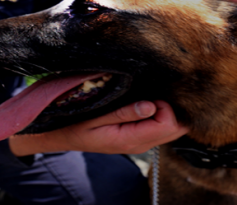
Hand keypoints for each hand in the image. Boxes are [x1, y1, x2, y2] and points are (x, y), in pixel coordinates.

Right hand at [8, 100, 188, 155]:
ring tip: (148, 94)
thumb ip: (125, 112)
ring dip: (165, 110)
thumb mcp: (96, 116)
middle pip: (177, 128)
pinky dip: (160, 113)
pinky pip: (160, 127)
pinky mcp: (137, 136)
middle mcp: (139, 144)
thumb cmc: (74, 122)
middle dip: (171, 108)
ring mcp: (139, 142)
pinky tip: (145, 101)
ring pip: (171, 128)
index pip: (168, 124)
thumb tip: (152, 106)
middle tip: (151, 91)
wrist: (60, 135)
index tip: (149, 94)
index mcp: (130, 140)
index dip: (165, 106)